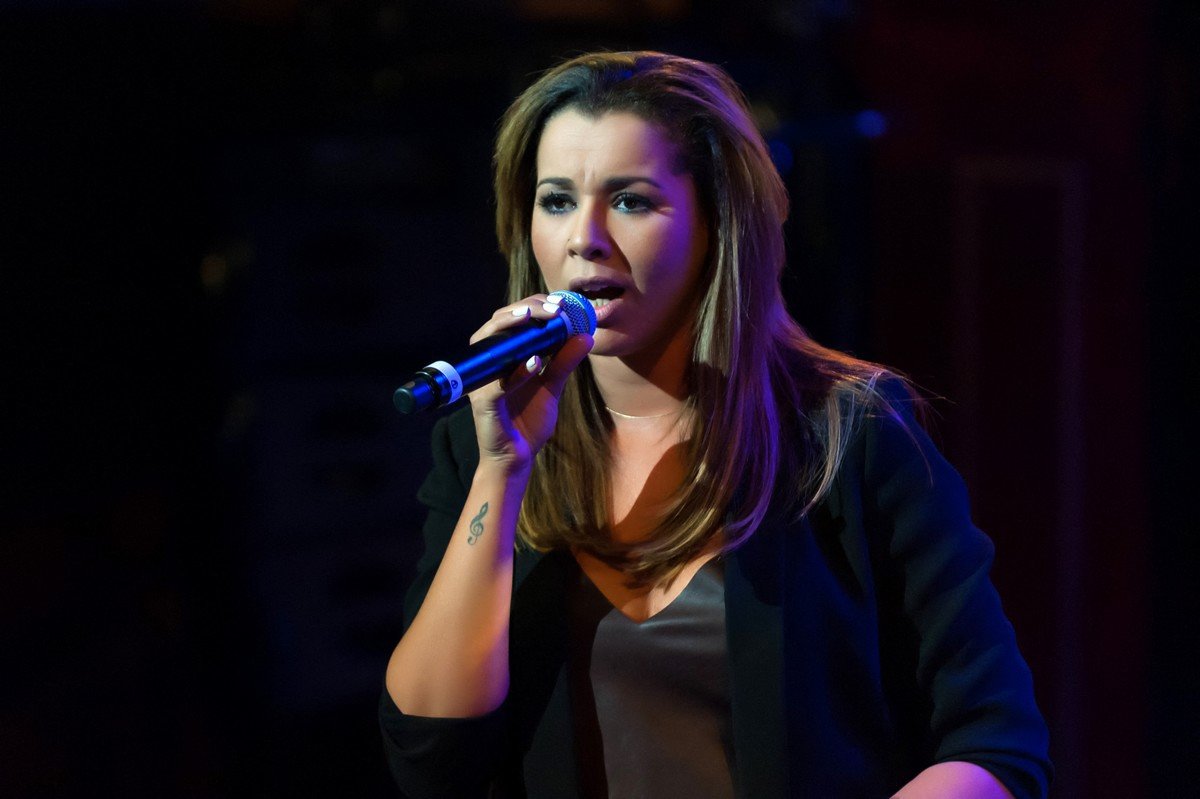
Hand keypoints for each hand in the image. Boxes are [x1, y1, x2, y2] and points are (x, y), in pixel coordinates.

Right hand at [466, 295, 592, 473]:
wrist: (517, 458)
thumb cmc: (528, 420)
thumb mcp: (552, 386)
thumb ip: (565, 361)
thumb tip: (586, 335)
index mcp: (502, 355)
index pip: (513, 318)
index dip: (535, 305)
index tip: (562, 302)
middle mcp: (488, 363)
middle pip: (499, 322)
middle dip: (527, 309)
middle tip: (555, 308)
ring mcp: (482, 381)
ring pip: (491, 343)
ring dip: (514, 327)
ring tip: (538, 317)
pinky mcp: (482, 402)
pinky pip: (497, 382)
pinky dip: (516, 371)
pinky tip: (535, 362)